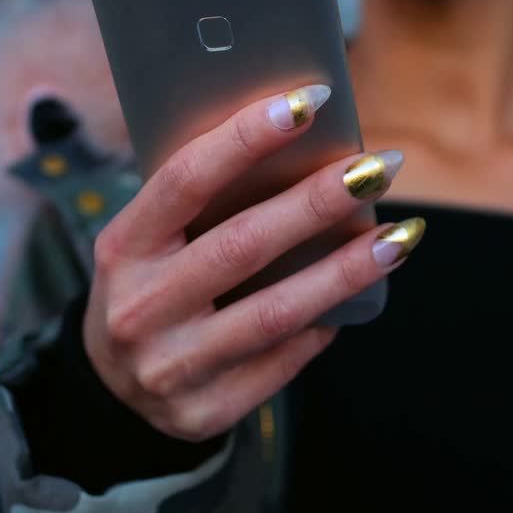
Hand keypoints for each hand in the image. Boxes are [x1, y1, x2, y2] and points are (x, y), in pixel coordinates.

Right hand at [83, 84, 424, 441]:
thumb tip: (304, 142)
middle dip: (320, 201)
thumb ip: (204, 202)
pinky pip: (284, 360)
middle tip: (379, 165)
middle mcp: (138, 309)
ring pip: (278, 312)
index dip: (246, 138)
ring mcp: (169, 368)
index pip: (185, 180)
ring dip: (348, 269)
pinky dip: (326, 322)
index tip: (308, 101)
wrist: (112, 387)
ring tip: (401, 235)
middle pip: (243, 245)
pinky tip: (361, 294)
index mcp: (121, 248)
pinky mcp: (204, 411)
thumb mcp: (150, 240)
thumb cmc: (152, 283)